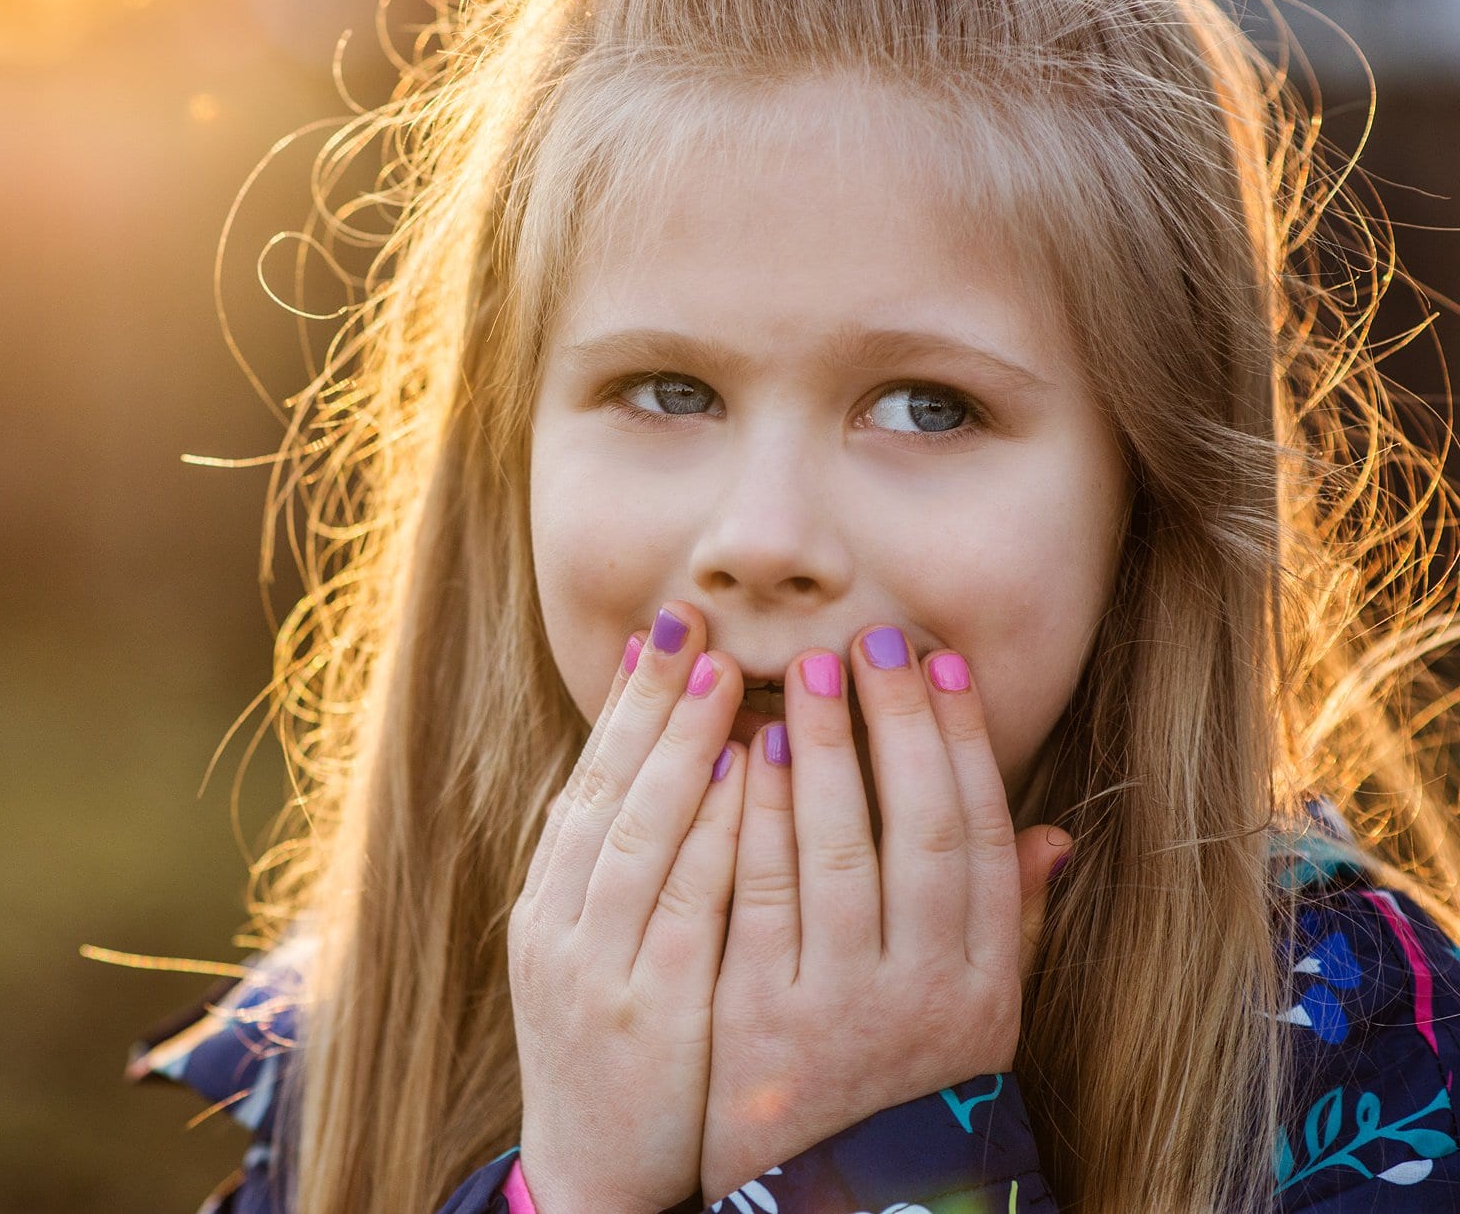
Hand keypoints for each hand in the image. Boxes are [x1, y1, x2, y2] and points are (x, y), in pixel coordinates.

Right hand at [508, 601, 748, 1213]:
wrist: (593, 1177)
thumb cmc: (618, 1054)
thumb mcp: (604, 958)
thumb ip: (635, 874)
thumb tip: (698, 779)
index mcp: (549, 905)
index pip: (588, 783)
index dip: (627, 705)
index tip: (665, 631)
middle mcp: (558, 924)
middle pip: (605, 790)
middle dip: (648, 701)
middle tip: (690, 619)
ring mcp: (595, 967)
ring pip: (637, 834)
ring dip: (680, 749)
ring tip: (721, 674)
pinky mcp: (646, 1009)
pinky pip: (683, 904)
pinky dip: (712, 834)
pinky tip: (747, 780)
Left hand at [698, 626, 1071, 1200]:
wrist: (826, 1203)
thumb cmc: (893, 1087)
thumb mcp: (971, 1022)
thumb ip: (1006, 926)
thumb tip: (1054, 835)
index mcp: (983, 988)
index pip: (977, 838)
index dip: (963, 745)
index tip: (942, 665)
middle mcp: (925, 996)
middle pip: (918, 831)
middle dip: (898, 725)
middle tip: (873, 639)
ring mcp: (840, 1009)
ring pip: (839, 853)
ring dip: (823, 751)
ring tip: (806, 670)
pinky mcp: (757, 1021)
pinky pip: (758, 897)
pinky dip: (754, 817)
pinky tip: (743, 752)